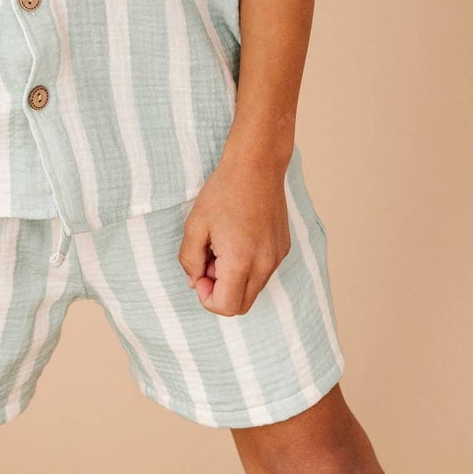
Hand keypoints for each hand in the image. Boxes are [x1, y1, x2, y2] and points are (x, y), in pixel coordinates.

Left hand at [178, 153, 290, 316]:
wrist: (257, 166)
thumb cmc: (223, 192)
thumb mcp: (195, 226)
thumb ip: (189, 260)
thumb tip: (195, 282)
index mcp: (241, 261)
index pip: (226, 307)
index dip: (207, 298)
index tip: (200, 273)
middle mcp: (264, 265)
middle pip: (241, 306)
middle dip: (220, 292)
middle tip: (209, 261)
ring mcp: (277, 258)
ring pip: (253, 290)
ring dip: (234, 280)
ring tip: (223, 248)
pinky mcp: (283, 249)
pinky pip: (263, 273)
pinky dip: (248, 268)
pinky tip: (239, 240)